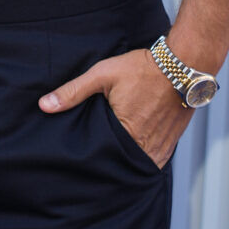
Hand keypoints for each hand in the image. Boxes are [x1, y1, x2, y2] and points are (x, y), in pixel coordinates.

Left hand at [38, 47, 191, 168]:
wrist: (182, 64)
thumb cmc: (143, 68)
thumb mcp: (102, 75)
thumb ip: (73, 92)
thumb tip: (45, 105)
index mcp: (126, 132)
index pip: (101, 156)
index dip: (91, 154)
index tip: (82, 153)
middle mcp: (145, 145)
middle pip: (120, 162)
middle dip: (109, 160)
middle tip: (97, 155)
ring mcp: (161, 146)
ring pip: (138, 163)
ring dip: (127, 160)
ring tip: (114, 155)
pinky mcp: (172, 142)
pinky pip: (154, 159)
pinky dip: (144, 156)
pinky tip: (134, 149)